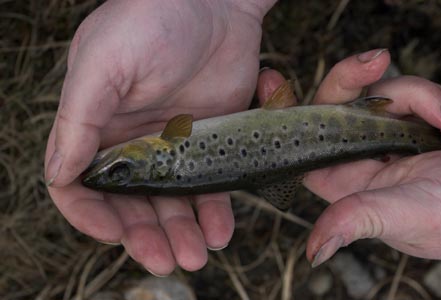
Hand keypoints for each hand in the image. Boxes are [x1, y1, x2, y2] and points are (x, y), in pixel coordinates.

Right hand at [45, 0, 276, 275]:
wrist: (216, 3)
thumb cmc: (153, 20)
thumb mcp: (104, 62)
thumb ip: (79, 119)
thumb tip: (59, 173)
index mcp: (96, 126)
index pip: (79, 185)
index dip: (91, 215)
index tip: (114, 234)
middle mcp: (131, 142)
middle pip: (130, 204)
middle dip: (144, 236)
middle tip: (166, 261)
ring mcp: (172, 147)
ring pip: (170, 203)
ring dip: (180, 232)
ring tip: (196, 256)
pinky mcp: (209, 143)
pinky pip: (209, 186)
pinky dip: (213, 212)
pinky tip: (220, 230)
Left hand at [258, 49, 440, 266]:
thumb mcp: (400, 218)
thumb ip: (357, 219)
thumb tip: (314, 251)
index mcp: (343, 176)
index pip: (303, 140)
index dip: (283, 114)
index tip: (271, 83)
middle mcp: (359, 151)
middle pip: (335, 103)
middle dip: (348, 77)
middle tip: (374, 62)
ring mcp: (387, 132)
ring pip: (380, 91)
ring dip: (418, 98)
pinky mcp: (415, 118)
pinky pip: (415, 94)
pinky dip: (435, 102)